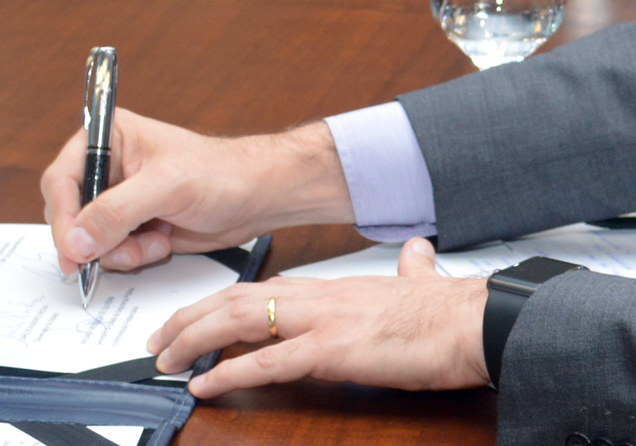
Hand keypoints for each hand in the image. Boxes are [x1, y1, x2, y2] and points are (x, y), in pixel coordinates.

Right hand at [42, 110, 353, 276]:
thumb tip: (75, 241)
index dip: (62, 218)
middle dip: (95, 240)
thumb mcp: (168, 186)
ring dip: (118, 252)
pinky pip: (111, 252)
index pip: (61, 180)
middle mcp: (109, 167)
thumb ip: (117, 211)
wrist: (259, 196)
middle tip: (124, 250)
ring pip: (88, 240)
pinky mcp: (133, 225)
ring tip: (154, 242)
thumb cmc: (224, 174)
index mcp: (108, 137)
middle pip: (69, 215)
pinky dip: (132, 257)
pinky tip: (163, 243)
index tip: (73, 249)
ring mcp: (120, 199)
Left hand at [148, 239, 489, 398]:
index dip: (226, 300)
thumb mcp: (422, 282)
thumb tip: (416, 252)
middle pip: (241, 297)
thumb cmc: (453, 312)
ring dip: (196, 338)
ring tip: (167, 359)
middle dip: (192, 316)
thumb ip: (410, 268)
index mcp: (341, 286)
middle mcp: (324, 296)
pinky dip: (229, 372)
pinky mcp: (332, 350)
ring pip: (242, 320)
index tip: (199, 314)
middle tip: (160, 339)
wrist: (475, 321)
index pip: (269, 286)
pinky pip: (267, 362)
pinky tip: (204, 384)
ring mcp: (325, 320)